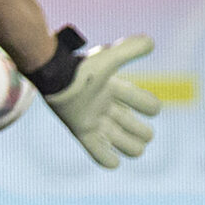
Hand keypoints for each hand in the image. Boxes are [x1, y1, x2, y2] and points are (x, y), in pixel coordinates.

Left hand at [43, 34, 159, 168]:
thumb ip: (131, 49)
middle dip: (142, 132)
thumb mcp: (110, 58)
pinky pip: (97, 152)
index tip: (135, 99)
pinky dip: (106, 159)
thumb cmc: (82, 70)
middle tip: (135, 128)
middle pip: (138, 128)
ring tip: (130, 146)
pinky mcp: (81, 130)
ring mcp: (95, 120)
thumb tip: (151, 42)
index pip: (148, 105)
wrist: (53, 79)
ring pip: (123, 142)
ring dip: (131, 147)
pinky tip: (113, 162)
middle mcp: (107, 107)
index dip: (149, 105)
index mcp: (117, 91)